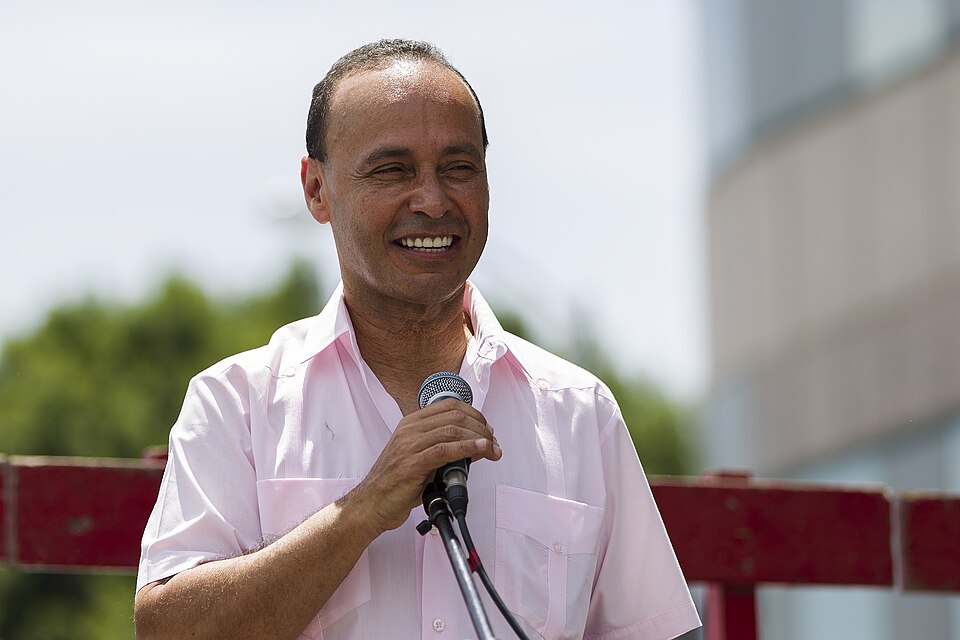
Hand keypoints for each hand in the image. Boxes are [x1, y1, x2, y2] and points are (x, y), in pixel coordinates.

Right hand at [349, 398, 499, 533]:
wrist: (370, 504)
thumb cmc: (396, 483)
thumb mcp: (419, 458)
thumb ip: (441, 448)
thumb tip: (473, 447)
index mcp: (411, 424)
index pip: (449, 406)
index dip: (474, 414)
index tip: (487, 428)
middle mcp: (409, 430)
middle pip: (455, 416)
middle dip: (480, 427)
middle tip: (494, 442)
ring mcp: (408, 445)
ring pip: (452, 430)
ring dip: (479, 438)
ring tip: (492, 449)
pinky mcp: (411, 463)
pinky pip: (444, 450)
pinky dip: (467, 448)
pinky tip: (480, 451)